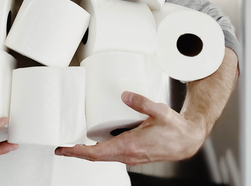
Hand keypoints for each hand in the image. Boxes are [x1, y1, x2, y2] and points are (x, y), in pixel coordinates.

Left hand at [54, 91, 206, 164]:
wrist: (187, 141)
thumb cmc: (175, 129)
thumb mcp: (159, 111)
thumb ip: (141, 102)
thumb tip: (125, 95)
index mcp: (129, 146)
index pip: (96, 153)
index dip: (77, 152)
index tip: (64, 149)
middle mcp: (127, 154)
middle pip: (96, 156)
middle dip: (78, 152)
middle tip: (63, 146)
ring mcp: (130, 156)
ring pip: (104, 156)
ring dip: (88, 151)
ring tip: (76, 143)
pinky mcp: (133, 153)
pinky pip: (112, 153)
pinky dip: (100, 149)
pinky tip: (97, 141)